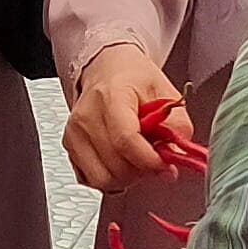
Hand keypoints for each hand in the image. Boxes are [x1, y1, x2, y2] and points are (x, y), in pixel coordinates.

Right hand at [64, 44, 187, 191]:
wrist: (107, 70)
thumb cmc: (134, 79)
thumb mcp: (166, 93)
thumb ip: (177, 126)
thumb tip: (177, 155)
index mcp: (111, 96)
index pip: (126, 140)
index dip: (150, 161)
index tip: (166, 166)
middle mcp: (87, 116)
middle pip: (115, 165)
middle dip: (142, 171)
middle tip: (155, 160)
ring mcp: (75, 133)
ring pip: (102, 178)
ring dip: (127, 178)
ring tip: (138, 161)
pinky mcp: (70, 146)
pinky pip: (91, 179)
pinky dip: (110, 179)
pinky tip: (121, 163)